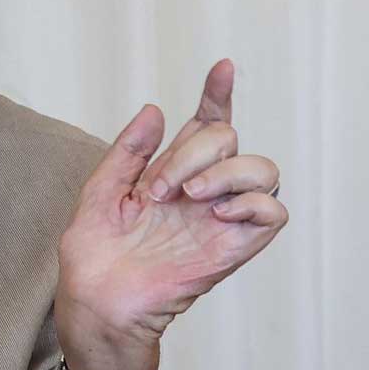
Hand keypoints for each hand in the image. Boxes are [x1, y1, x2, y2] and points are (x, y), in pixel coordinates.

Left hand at [55, 60, 286, 369]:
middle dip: (193, 151)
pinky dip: (253, 202)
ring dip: (225, 171)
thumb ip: (128, 152)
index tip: (221, 67)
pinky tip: (216, 210)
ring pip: (263, 169)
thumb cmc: (95, 255)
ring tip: (188, 197)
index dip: (218, 95)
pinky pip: (273, 213)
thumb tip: (154, 110)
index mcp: (173, 173)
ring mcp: (221, 219)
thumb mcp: (101, 192)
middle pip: (229, 138)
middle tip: (156, 189)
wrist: (96, 301)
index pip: (208, 125)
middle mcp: (203, 191)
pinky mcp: (233, 249)